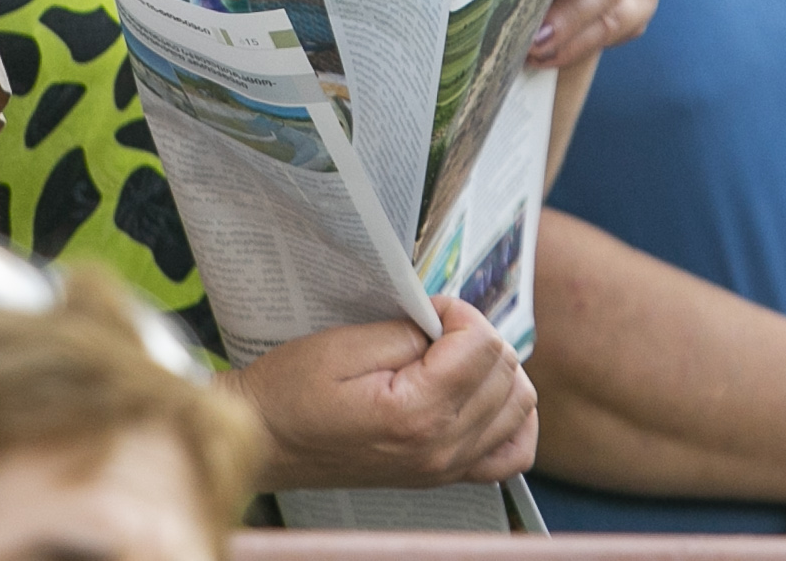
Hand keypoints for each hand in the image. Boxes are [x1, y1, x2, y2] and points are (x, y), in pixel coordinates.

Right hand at [221, 297, 537, 488]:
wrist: (265, 441)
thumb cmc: (292, 392)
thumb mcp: (343, 345)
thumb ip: (407, 332)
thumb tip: (448, 325)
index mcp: (418, 413)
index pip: (484, 344)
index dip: (458, 313)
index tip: (427, 310)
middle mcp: (442, 448)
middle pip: (506, 371)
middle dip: (477, 336)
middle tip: (433, 330)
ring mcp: (446, 468)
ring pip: (519, 406)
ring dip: (496, 370)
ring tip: (454, 357)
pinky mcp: (443, 475)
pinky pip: (512, 451)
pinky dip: (509, 418)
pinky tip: (482, 396)